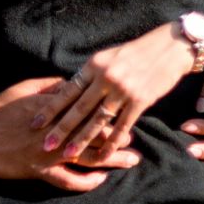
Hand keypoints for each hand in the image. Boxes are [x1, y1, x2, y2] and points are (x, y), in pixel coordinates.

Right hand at [0, 77, 141, 191]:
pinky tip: (99, 181)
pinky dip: (84, 182)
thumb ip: (50, 86)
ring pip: (87, 157)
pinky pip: (67, 180)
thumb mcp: (24, 89)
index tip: (126, 112)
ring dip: (110, 159)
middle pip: (93, 134)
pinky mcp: (38, 171)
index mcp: (53, 108)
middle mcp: (55, 131)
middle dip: (116, 137)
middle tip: (135, 141)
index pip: (88, 109)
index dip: (108, 112)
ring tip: (129, 161)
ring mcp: (48, 152)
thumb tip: (71, 82)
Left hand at [30, 23, 196, 156]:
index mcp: (94, 64)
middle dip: (61, 128)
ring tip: (68, 153)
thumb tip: (72, 88)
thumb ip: (91, 73)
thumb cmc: (135, 52)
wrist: (167, 48)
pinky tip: (103, 155)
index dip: (51, 107)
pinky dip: (111, 142)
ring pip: (98, 120)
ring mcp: (122, 90)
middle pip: (78, 108)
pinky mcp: (139, 101)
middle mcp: (105, 77)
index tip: (35, 121)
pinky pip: (122, 125)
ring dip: (82, 139)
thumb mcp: (108, 56)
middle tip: (45, 144)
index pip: (68, 90)